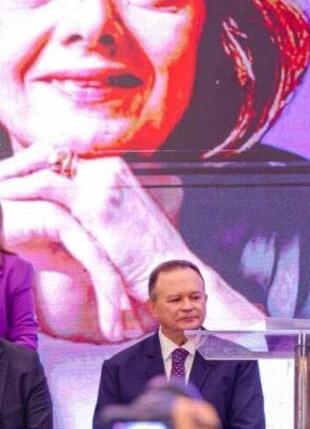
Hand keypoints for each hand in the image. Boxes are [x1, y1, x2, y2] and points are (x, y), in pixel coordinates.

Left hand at [0, 143, 179, 341]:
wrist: (172, 273)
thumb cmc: (149, 257)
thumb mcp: (120, 223)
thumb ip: (95, 207)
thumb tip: (69, 211)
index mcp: (117, 170)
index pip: (64, 155)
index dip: (35, 163)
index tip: (11, 175)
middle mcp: (111, 168)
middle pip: (50, 154)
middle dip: (19, 166)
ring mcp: (104, 182)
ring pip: (42, 166)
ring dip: (13, 176)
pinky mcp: (95, 203)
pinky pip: (44, 185)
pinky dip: (18, 189)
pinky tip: (3, 198)